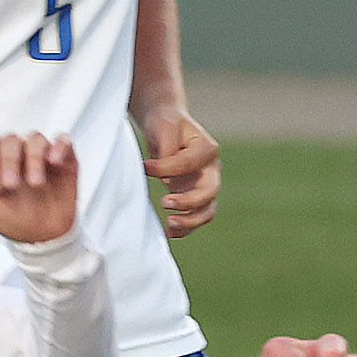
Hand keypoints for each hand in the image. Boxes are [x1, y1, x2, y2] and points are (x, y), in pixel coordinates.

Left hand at [0, 132, 80, 244]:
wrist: (42, 237)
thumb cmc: (14, 219)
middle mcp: (18, 154)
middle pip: (11, 140)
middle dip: (10, 160)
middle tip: (12, 184)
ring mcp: (41, 155)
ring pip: (35, 139)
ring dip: (34, 159)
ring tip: (35, 183)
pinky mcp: (64, 159)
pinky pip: (63, 142)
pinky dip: (59, 147)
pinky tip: (54, 161)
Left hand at [139, 107, 220, 237]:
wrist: (166, 128)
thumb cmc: (165, 123)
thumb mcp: (164, 124)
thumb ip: (166, 145)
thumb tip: (161, 169)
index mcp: (208, 148)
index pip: (189, 163)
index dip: (166, 168)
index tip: (145, 166)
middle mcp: (211, 170)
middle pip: (209, 192)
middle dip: (188, 201)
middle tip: (165, 203)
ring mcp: (205, 186)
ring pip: (207, 211)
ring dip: (190, 221)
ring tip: (169, 224)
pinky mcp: (195, 198)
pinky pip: (196, 218)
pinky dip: (185, 229)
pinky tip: (168, 233)